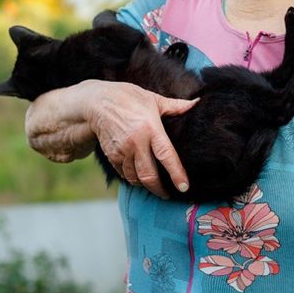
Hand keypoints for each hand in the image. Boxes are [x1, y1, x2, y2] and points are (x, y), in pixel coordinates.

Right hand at [85, 81, 196, 198]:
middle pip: (149, 175)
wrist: (97, 102)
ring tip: (153, 186)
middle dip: (159, 189)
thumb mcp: (153, 99)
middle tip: (167, 195)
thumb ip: (175, 106)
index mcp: (151, 128)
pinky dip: (131, 178)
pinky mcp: (112, 155)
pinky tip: (138, 177)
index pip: (166, 155)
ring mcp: (122, 150)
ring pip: (135, 178)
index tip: (183, 187)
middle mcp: (136, 142)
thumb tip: (197, 103)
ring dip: (145, 185)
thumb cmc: (128, 98)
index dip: (176, 173)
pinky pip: (123, 173)